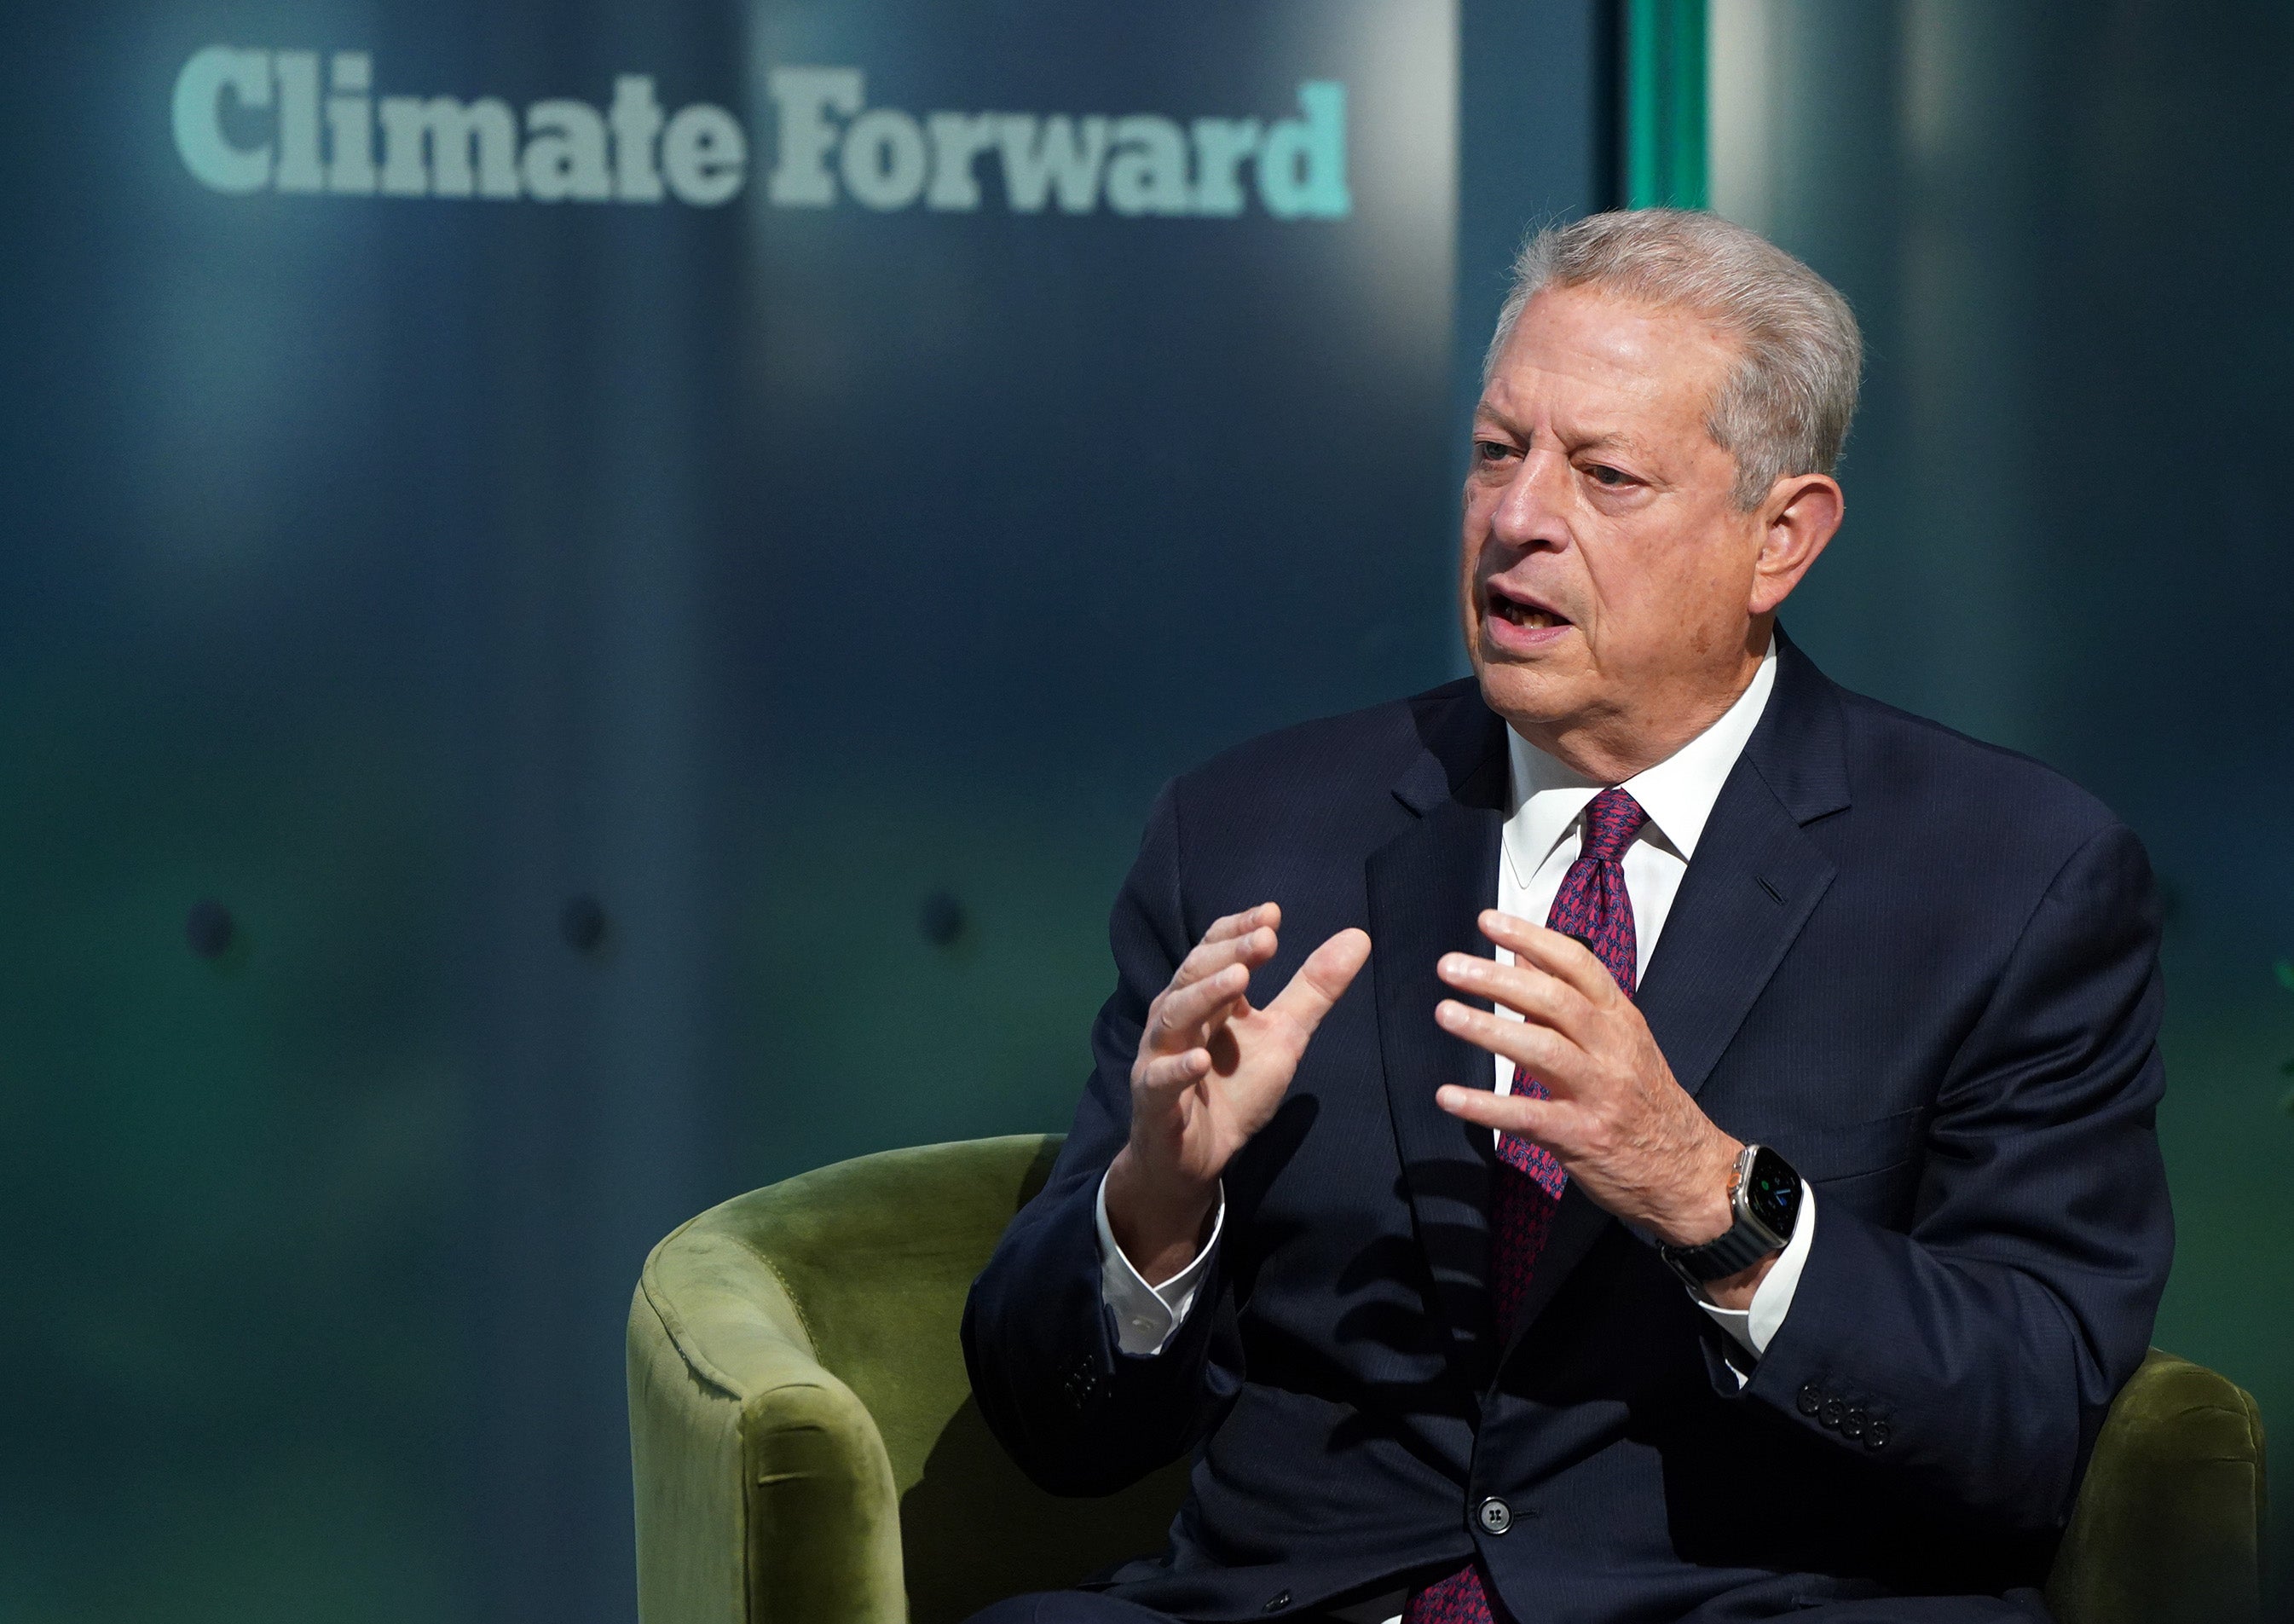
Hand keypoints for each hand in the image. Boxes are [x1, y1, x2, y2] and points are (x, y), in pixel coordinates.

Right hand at [1105, 903, 1370, 1284]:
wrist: (1194, 1157)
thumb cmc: (1233, 1090)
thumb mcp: (1284, 1036)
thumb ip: (1314, 990)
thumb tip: (1358, 936)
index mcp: (1205, 998)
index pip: (1214, 950)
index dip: (1238, 931)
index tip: (1272, 914)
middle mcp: (1176, 1018)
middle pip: (1195, 975)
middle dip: (1229, 954)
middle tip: (1266, 938)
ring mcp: (1160, 1058)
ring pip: (1175, 1018)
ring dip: (1205, 996)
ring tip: (1239, 979)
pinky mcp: (1155, 1101)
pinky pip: (1161, 1081)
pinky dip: (1179, 1069)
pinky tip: (1201, 1059)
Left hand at [1431, 911, 1775, 1306]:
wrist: (1691, 1173)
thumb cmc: (1647, 1101)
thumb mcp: (1619, 1040)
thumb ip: (1570, 998)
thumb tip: (1522, 953)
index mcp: (1621, 1019)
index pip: (1577, 965)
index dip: (1532, 938)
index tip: (1489, 922)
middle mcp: (1612, 1049)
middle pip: (1554, 1000)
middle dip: (1499, 979)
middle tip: (1451, 966)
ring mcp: (1599, 1092)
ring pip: (1542, 1049)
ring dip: (1489, 1029)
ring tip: (1445, 1013)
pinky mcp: (1582, 1136)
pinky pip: (1527, 1116)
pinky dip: (1485, 1105)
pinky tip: (1449, 1096)